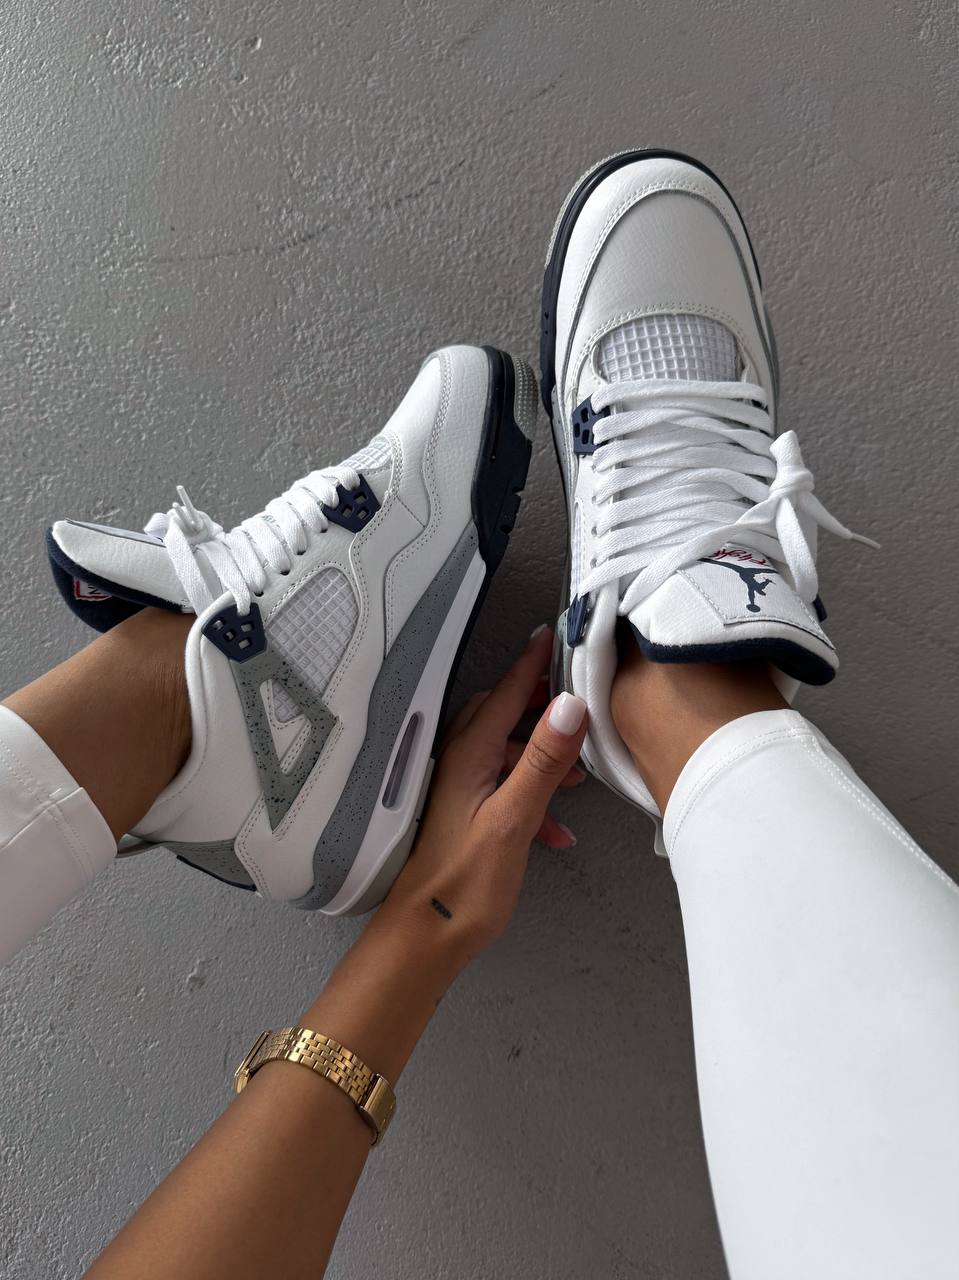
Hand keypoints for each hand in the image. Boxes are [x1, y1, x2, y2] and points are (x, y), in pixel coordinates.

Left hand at [383, 626, 587, 962]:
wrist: (428, 934)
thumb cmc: (465, 882)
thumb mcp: (514, 818)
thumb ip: (541, 760)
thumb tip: (569, 705)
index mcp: (469, 753)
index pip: (509, 691)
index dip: (535, 662)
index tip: (558, 633)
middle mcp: (460, 760)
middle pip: (506, 714)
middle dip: (544, 710)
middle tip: (580, 708)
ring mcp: (461, 785)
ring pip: (508, 751)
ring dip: (543, 758)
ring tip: (575, 780)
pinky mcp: (466, 811)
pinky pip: (504, 784)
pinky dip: (533, 795)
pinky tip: (555, 830)